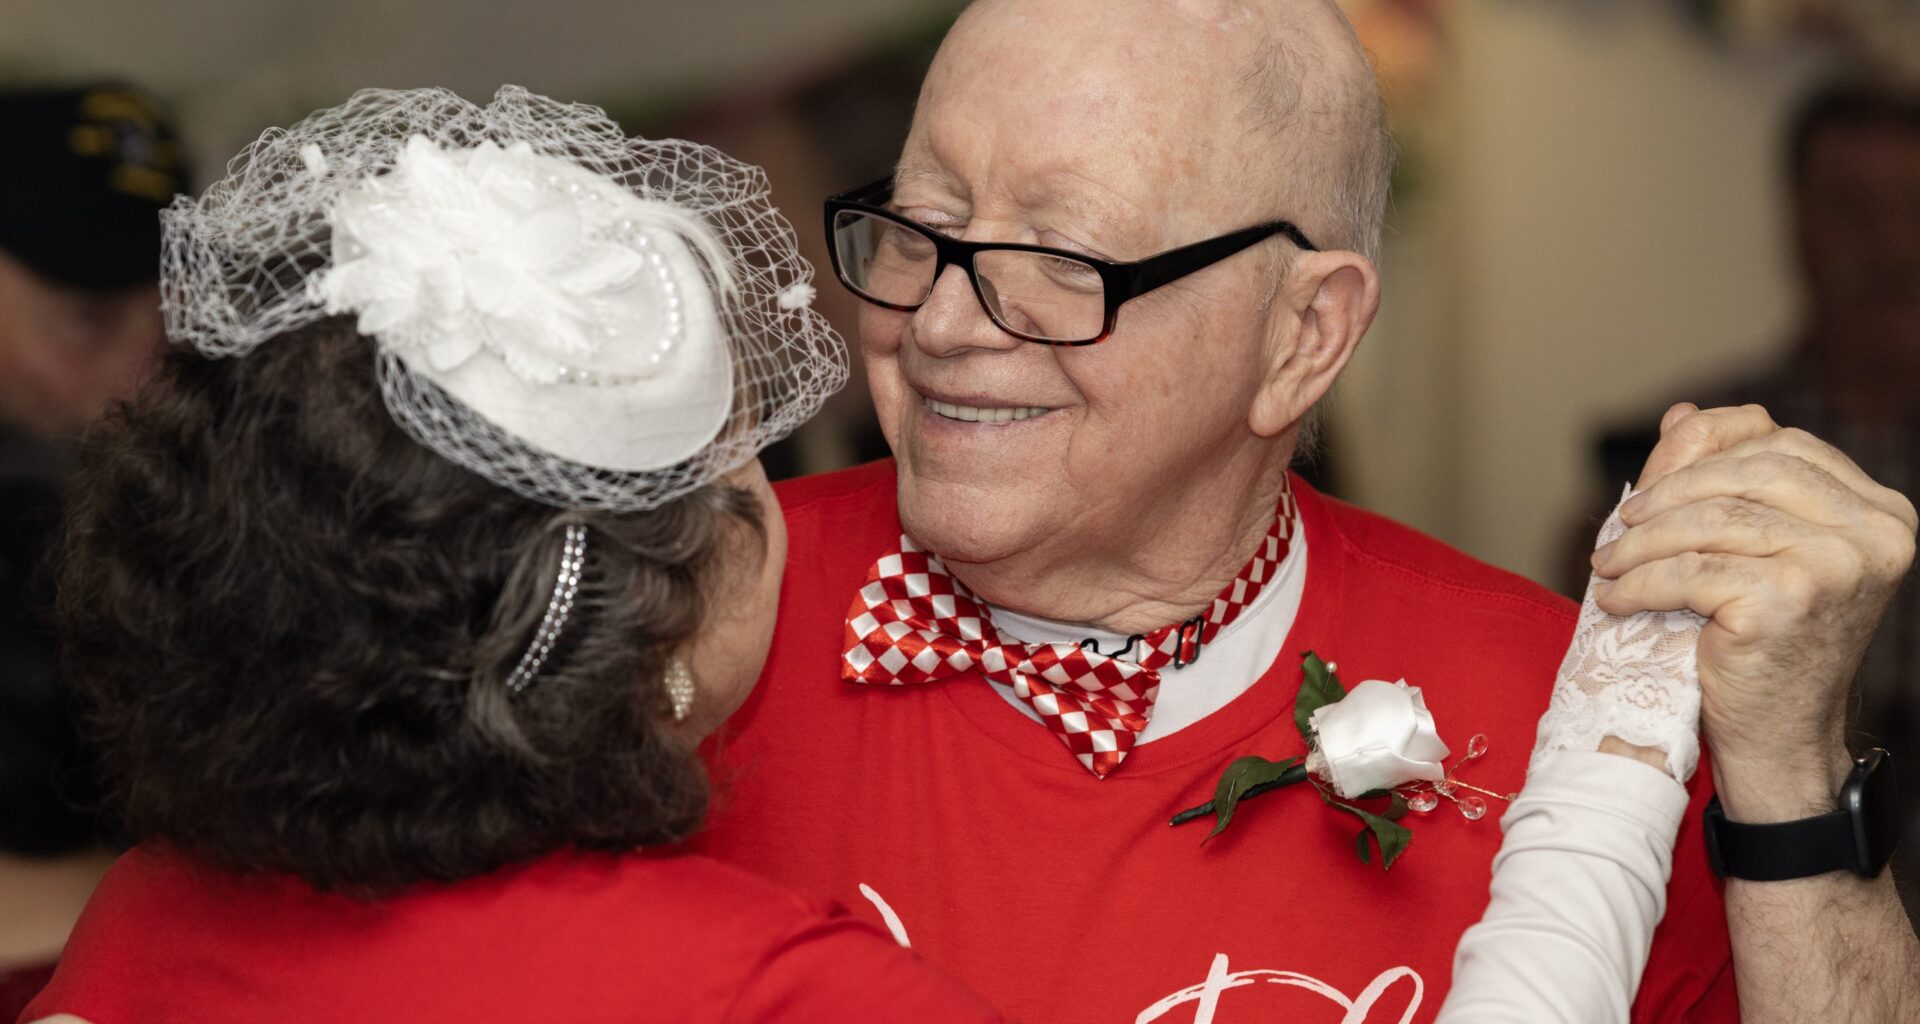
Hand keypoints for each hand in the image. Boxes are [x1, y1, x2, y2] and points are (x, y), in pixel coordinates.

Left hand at [1590, 404, 1916, 819]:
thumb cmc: (1763, 644)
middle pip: (1747, 472)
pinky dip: (1641, 582)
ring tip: (1606, 563)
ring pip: (1712, 520)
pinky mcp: (1791, 598)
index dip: (1706, 455)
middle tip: (1620, 524)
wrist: (1779, 737)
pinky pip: (1692, 571)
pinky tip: (1615, 598)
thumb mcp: (1749, 552)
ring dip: (1643, 542)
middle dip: (1669, 493)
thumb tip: (1680, 413)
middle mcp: (1874, 532)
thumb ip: (1721, 479)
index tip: (1652, 488)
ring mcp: (1838, 563)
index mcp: (1878, 510)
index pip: (1782, 444)